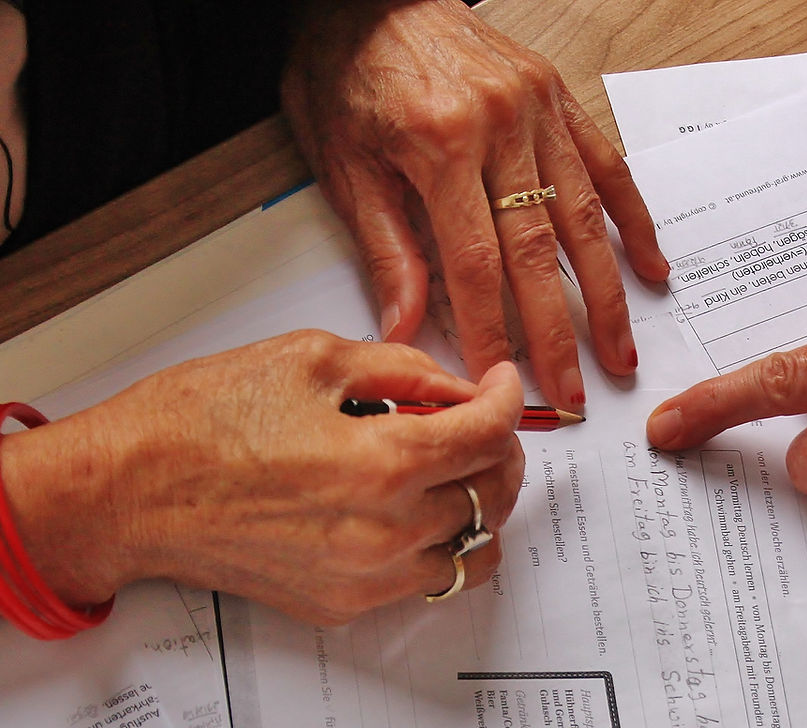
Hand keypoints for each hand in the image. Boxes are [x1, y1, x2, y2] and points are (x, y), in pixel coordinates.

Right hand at [1, 331, 524, 623]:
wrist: (125, 491)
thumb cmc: (196, 424)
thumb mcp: (311, 358)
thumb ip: (404, 370)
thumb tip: (455, 386)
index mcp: (381, 464)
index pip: (491, 433)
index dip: (510, 397)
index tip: (503, 384)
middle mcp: (383, 532)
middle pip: (494, 491)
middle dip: (501, 445)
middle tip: (483, 419)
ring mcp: (364, 577)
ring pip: (474, 547)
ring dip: (480, 501)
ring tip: (457, 466)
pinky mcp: (342, 603)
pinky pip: (427, 581)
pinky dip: (445, 545)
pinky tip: (422, 511)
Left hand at [281, 0, 668, 408]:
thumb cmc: (345, 68)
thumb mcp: (343, 160)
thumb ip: (384, 245)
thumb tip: (405, 323)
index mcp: (440, 144)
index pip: (475, 263)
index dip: (491, 331)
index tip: (501, 381)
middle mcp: (500, 126)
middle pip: (539, 251)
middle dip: (560, 332)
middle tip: (576, 390)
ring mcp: (538, 109)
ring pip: (584, 216)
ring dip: (607, 292)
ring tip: (622, 349)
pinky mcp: (557, 96)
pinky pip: (606, 163)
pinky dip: (631, 218)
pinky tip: (650, 265)